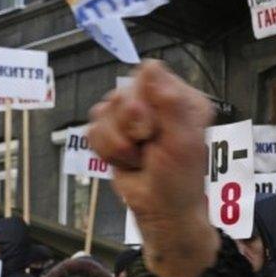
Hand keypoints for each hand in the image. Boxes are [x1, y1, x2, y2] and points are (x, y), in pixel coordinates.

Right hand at [88, 60, 218, 276]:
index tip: (154, 130)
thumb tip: (151, 65)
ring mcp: (134, 117)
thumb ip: (169, 103)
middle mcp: (157, 102)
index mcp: (182, 98)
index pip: (148, 74)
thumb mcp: (182, 141)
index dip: (144, 103)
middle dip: (128, 127)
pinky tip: (125, 161)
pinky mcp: (114, 132)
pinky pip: (92, 129)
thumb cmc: (178, 181)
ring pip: (103, 111)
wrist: (160, 211)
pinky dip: (106, 150)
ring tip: (138, 159)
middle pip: (121, 92)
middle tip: (146, 148)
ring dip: (118, 143)